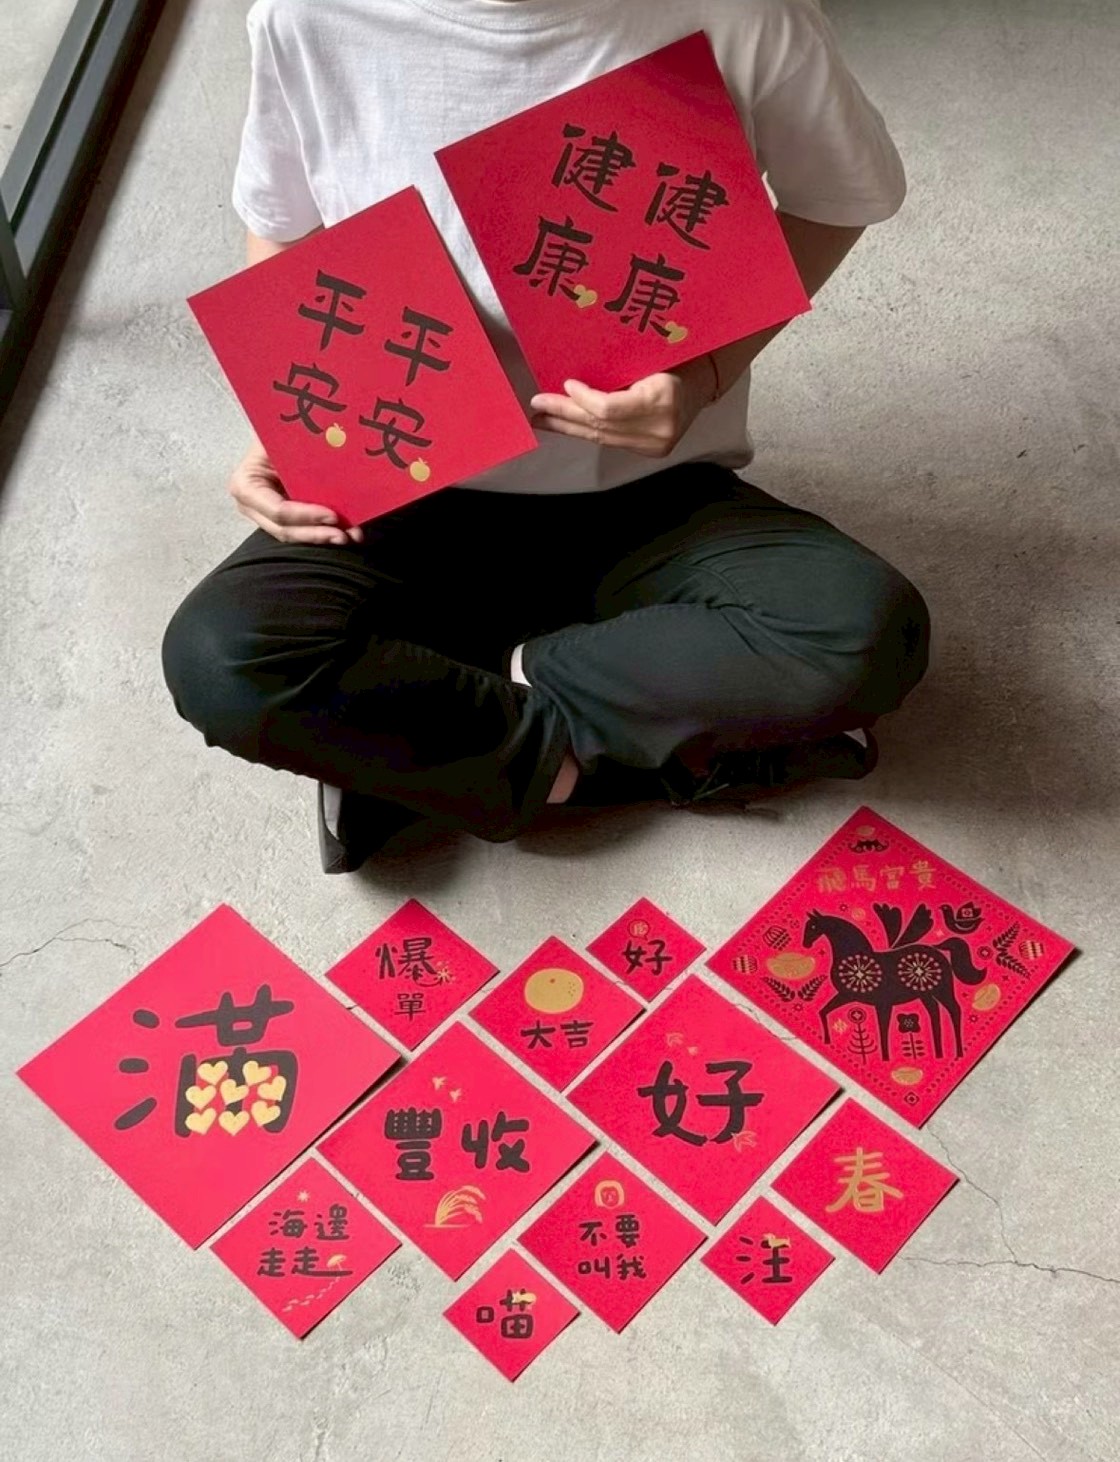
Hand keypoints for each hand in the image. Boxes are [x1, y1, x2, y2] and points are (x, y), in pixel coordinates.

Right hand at [227, 440, 363, 545]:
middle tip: (344, 535)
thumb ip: (298, 455)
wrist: (276, 435)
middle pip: (285, 530)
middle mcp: (250, 506)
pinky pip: (302, 531)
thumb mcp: (284, 439)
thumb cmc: (279, 434)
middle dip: (316, 534)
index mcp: (246, 484)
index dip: (305, 516)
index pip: (278, 510)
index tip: (332, 515)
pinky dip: (324, 532)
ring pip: (294, 536)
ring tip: (351, 536)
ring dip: (323, 538)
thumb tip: (334, 457)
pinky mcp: (280, 520)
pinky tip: (347, 533)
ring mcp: (263, 516)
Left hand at [529, 364, 710, 458]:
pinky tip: (567, 425)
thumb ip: (617, 371)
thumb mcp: (648, 356)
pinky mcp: (651, 452)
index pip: (609, 408)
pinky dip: (586, 432)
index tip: (565, 384)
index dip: (582, 399)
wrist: (701, 384)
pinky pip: (611, 441)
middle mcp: (660, 428)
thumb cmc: (673, 358)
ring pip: (602, 438)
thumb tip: (571, 378)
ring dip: (569, 427)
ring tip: (542, 420)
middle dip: (565, 415)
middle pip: (600, 425)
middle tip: (537, 407)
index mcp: (661, 398)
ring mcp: (656, 445)